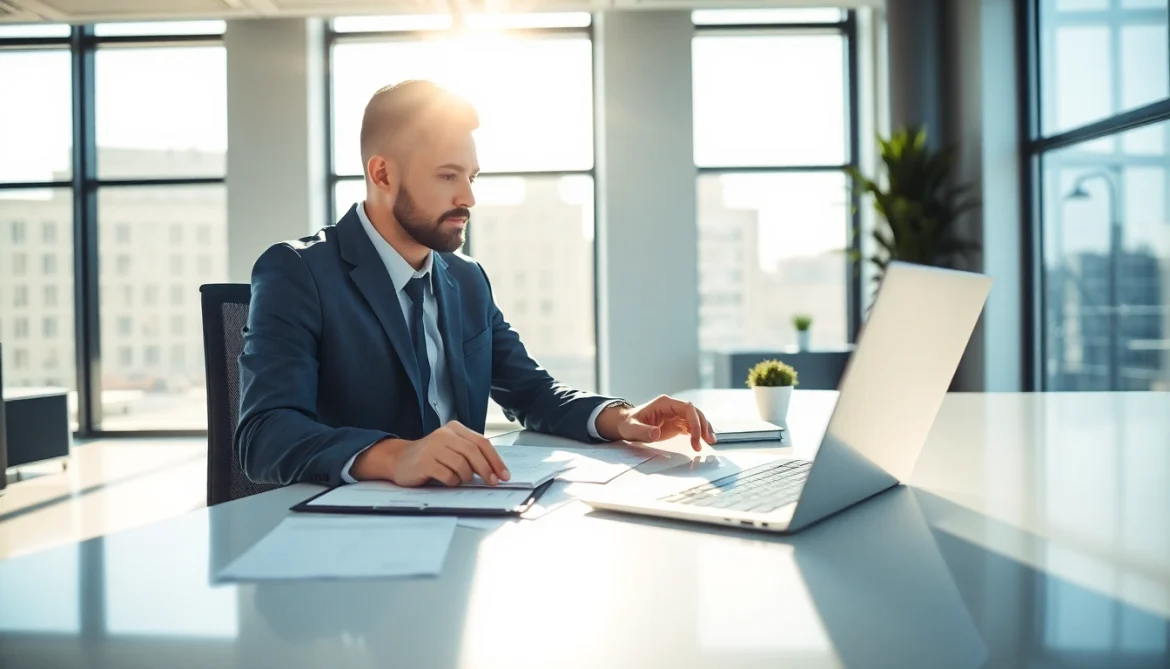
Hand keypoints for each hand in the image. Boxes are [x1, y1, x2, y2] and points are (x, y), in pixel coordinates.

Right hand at [351, 421, 510, 486]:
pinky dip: (452, 481)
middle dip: (487, 469)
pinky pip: (447, 475)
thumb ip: (471, 453)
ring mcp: (433, 447)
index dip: (495, 460)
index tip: (504, 474)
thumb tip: (496, 470)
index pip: (482, 442)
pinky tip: (448, 481)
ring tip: (461, 479)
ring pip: (462, 464)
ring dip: (466, 477)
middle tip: (492, 482)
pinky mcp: (424, 461)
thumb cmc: (430, 456)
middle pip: (474, 452)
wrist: (399, 459)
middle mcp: (444, 434)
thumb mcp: (452, 448)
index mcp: (454, 428)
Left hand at [595, 395, 715, 451]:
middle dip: (703, 426)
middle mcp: (673, 407)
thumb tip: (656, 433)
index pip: (687, 408)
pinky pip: (692, 426)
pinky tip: (702, 442)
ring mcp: (675, 414)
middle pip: (695, 412)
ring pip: (696, 419)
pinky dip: (698, 433)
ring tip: (710, 442)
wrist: (626, 425)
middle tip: (707, 442)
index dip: (695, 421)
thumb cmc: (628, 424)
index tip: (696, 438)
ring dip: (704, 429)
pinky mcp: (676, 423)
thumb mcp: (632, 429)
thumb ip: (643, 431)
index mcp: (664, 403)